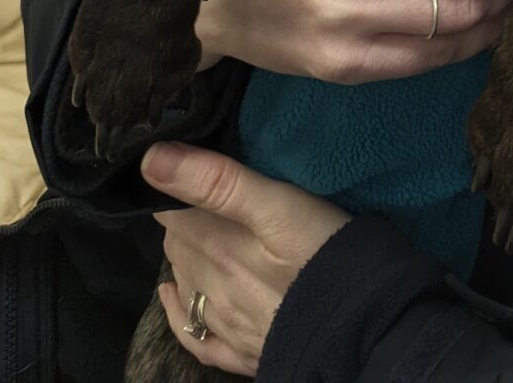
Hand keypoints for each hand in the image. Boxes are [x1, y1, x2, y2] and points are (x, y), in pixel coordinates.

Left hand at [144, 141, 347, 373]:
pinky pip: (194, 338)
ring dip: (185, 258)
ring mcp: (225, 326)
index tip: (189, 165)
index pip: (171, 212)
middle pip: (177, 246)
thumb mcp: (279, 203)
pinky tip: (174, 298)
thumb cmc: (326, 252)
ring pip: (185, 284)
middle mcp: (211, 290)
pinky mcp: (243, 353)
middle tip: (207, 196)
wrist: (361, 325)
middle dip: (184, 219)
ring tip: (199, 235)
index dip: (177, 186)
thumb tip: (152, 159)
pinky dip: (179, 314)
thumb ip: (216, 181)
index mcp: (215, 249)